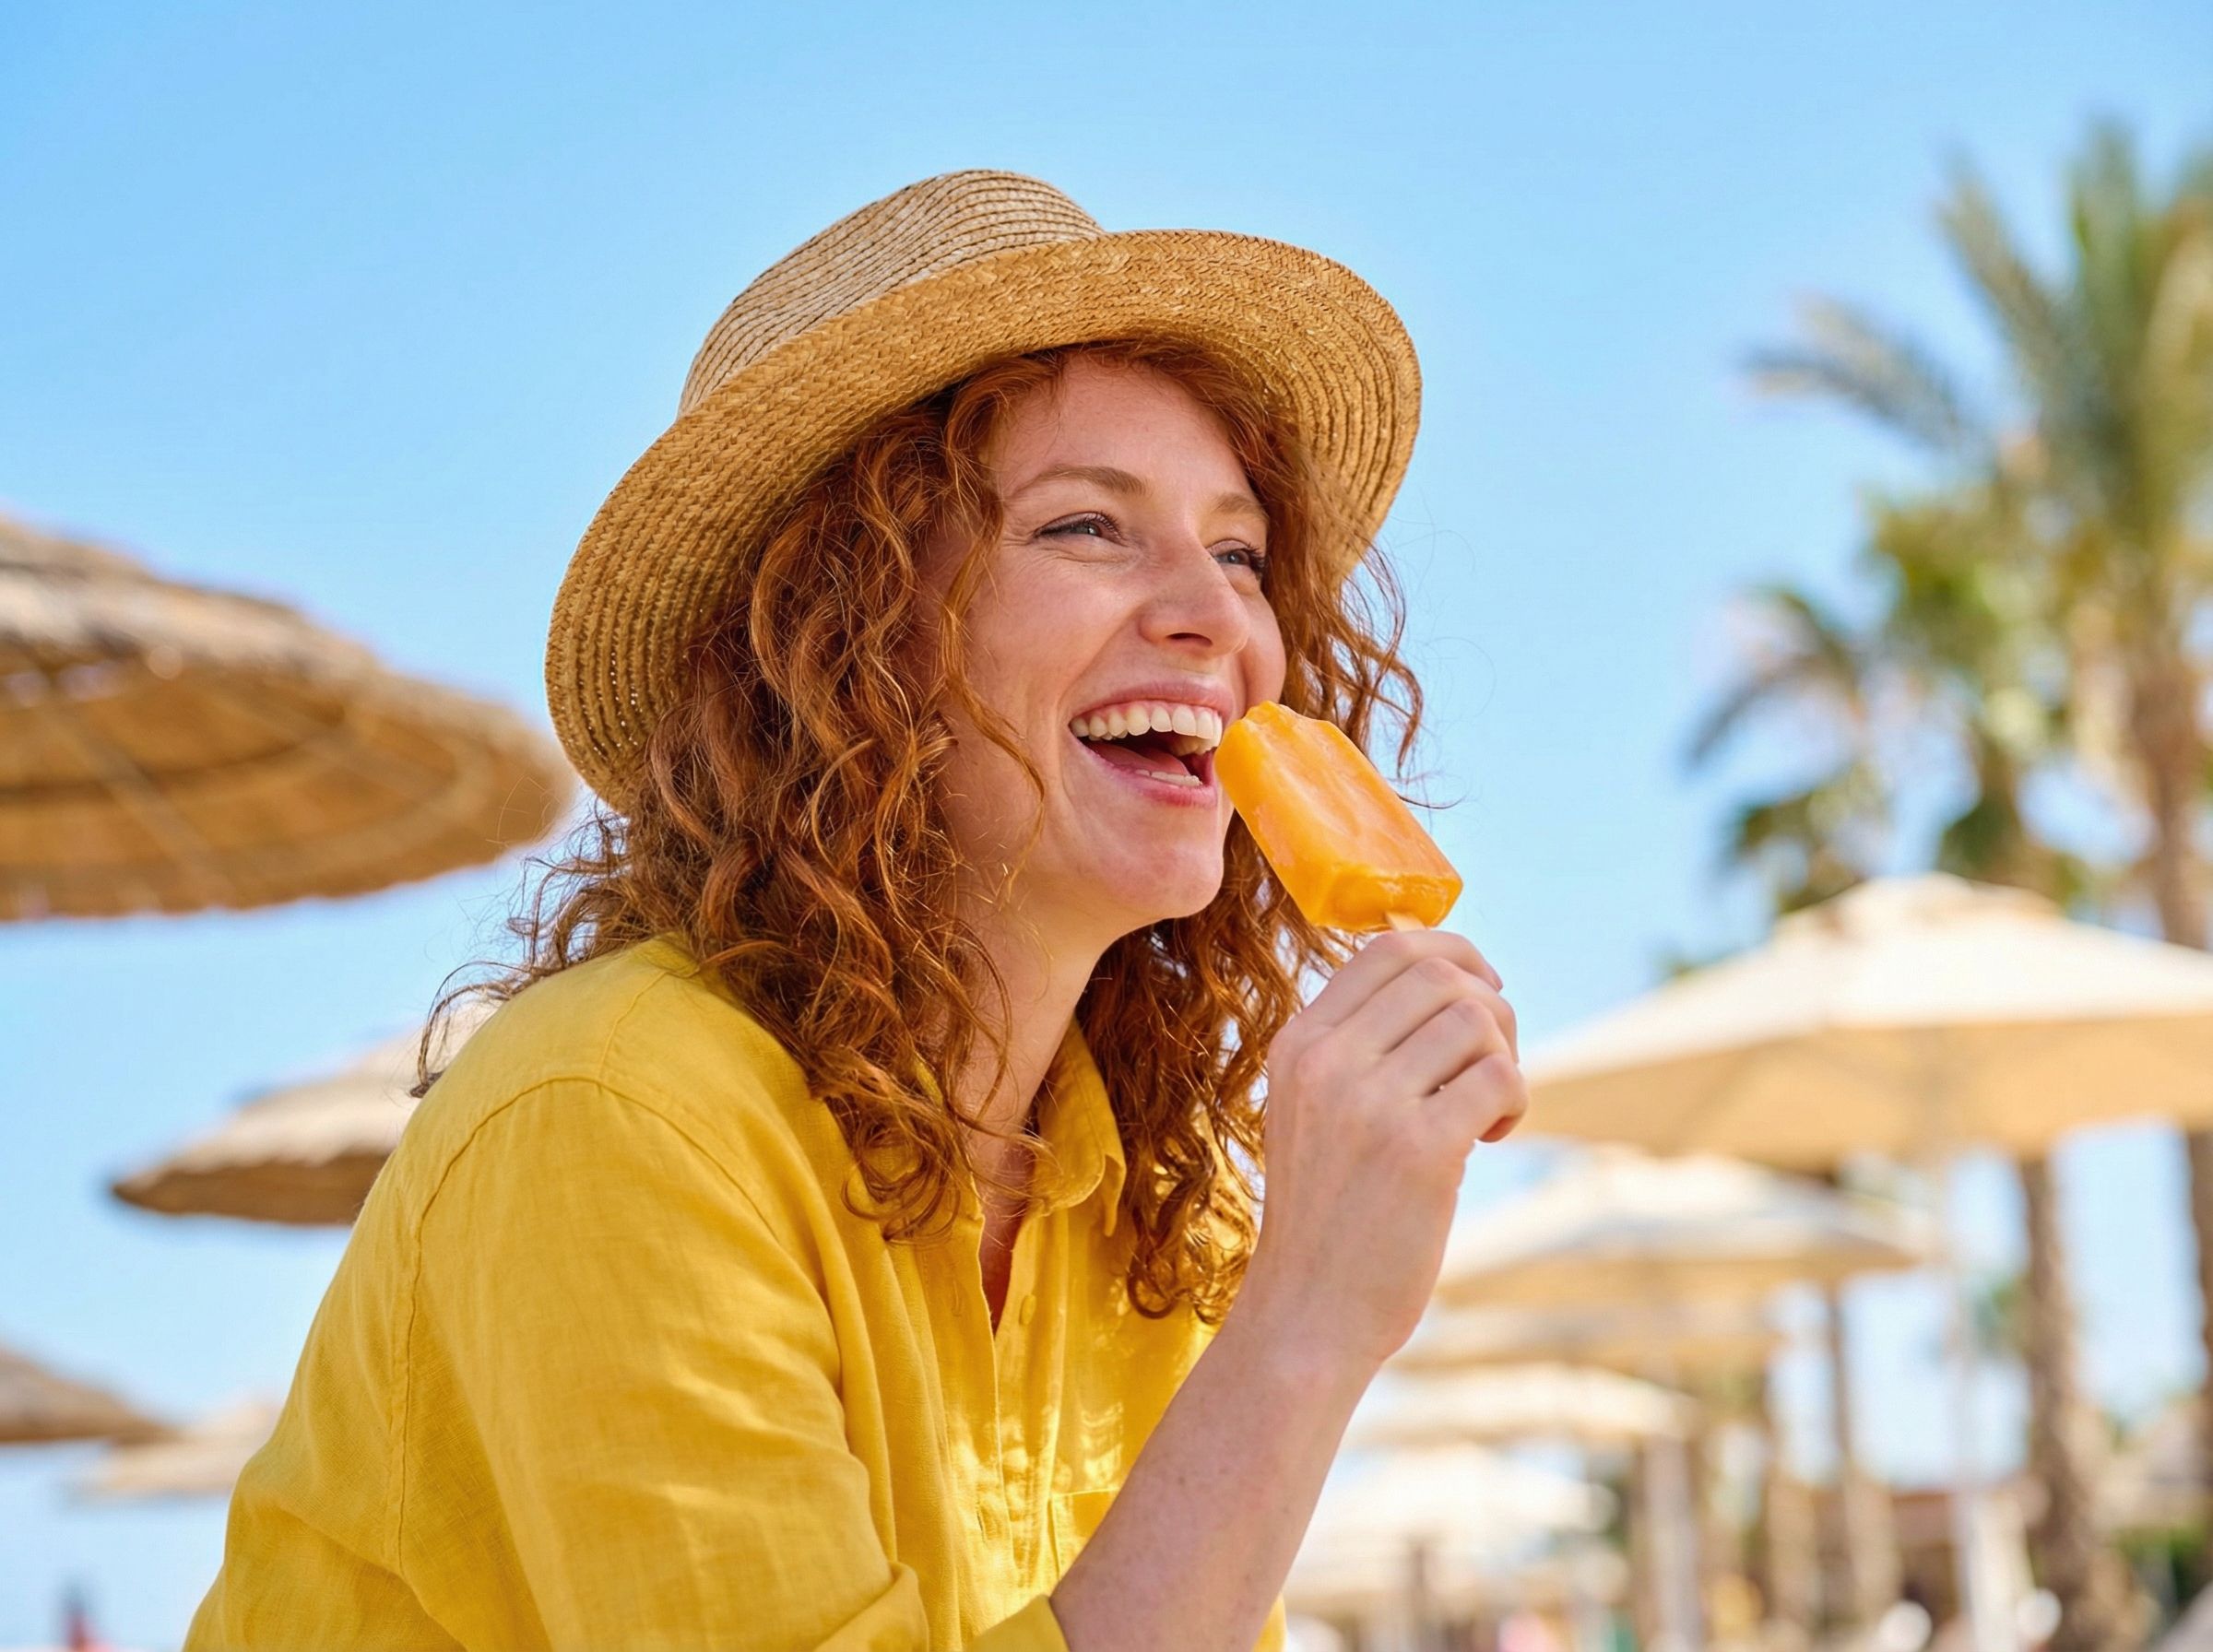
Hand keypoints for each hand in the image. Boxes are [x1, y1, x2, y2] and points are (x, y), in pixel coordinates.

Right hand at [1234, 928, 1524, 1377]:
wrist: (1304, 1316)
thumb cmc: (1327, 1217)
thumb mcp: (1313, 1112)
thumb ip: (1360, 1049)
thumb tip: (1457, 984)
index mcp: (1297, 1045)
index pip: (1387, 948)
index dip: (1454, 953)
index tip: (1483, 991)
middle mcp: (1326, 1062)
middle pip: (1440, 975)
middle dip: (1491, 1008)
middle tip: (1492, 1066)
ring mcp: (1368, 1104)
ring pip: (1476, 1021)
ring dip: (1505, 1059)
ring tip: (1485, 1112)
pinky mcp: (1418, 1151)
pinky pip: (1499, 1078)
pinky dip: (1514, 1100)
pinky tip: (1489, 1138)